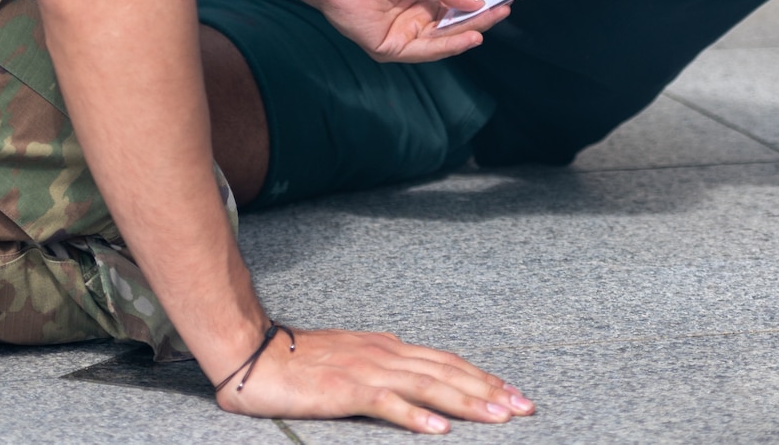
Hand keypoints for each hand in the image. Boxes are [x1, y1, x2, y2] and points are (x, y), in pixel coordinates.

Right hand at [214, 326, 534, 432]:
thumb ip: (384, 366)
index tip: (512, 392)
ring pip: (428, 386)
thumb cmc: (298, 362)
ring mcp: (367, 371)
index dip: (481, 377)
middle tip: (524, 406)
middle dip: (489, 390)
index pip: (445, 362)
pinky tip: (439, 429)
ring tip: (498, 416)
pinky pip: (387, 404)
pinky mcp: (345, 390)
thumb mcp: (352, 358)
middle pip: (448, 372)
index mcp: (388, 348)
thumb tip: (413, 374)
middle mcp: (385, 354)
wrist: (254, 354)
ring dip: (467, 401)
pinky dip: (415, 416)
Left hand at [300, 0, 507, 61]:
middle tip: (503, 11)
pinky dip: (448, 46)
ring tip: (489, 23)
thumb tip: (475, 1)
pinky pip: (423, 50)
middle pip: (454, 25)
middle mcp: (416, 15)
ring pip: (443, 41)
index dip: (480, 4)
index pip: (458, 4)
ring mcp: (403, 32)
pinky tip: (468, 36)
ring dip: (467, 34)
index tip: (504, 0)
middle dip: (479, 19)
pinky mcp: (389, 46)